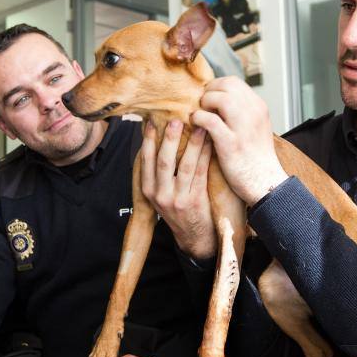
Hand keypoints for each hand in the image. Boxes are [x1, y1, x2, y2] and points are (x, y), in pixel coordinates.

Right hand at [140, 120, 216, 259]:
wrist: (193, 236)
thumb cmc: (177, 207)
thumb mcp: (159, 192)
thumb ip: (157, 171)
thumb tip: (155, 138)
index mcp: (148, 189)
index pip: (145, 160)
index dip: (148, 140)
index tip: (151, 121)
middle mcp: (160, 195)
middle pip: (164, 161)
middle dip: (170, 139)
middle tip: (176, 119)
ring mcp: (178, 199)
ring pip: (185, 165)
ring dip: (193, 143)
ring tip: (200, 126)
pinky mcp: (196, 201)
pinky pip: (201, 173)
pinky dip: (206, 156)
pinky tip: (211, 143)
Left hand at [192, 77, 287, 205]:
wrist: (264, 182)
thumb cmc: (255, 157)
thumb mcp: (254, 127)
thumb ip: (241, 112)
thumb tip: (218, 99)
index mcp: (258, 107)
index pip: (233, 82)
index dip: (216, 87)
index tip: (208, 99)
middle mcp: (254, 113)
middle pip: (226, 85)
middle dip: (209, 92)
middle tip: (202, 106)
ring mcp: (243, 127)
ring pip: (220, 98)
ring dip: (205, 104)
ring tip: (200, 115)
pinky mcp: (231, 143)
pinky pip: (210, 120)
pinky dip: (199, 118)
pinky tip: (196, 125)